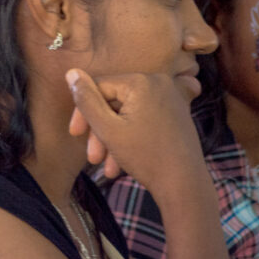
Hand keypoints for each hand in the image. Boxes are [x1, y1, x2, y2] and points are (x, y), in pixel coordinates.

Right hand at [66, 69, 203, 189]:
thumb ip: (86, 100)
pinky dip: (132, 135)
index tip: (75, 134)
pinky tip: (122, 161)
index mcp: (141, 82)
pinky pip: (145, 117)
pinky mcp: (177, 113)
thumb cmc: (146, 158)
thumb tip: (71, 72)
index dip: (83, 111)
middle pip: (114, 101)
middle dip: (100, 130)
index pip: (99, 87)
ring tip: (106, 166)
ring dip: (114, 138)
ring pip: (128, 112)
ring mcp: (171, 98)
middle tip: (92, 156)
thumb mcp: (107, 129)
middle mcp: (159, 83)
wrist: (186, 186)